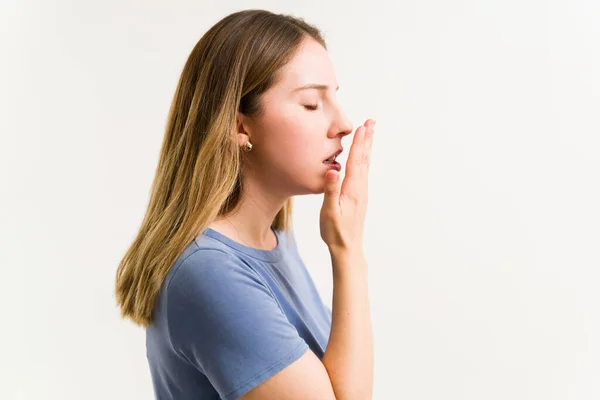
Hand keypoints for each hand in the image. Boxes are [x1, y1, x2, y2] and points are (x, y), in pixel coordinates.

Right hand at [320, 118, 375, 253]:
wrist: (347, 248)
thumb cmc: (335, 231)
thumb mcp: (329, 212)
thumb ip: (330, 191)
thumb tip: (332, 171)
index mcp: (352, 189)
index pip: (356, 161)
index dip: (359, 143)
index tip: (362, 127)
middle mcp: (360, 188)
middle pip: (364, 159)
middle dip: (367, 139)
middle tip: (372, 122)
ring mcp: (361, 192)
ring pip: (365, 164)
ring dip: (367, 147)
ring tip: (369, 133)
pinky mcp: (358, 196)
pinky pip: (362, 171)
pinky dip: (363, 158)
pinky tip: (362, 156)